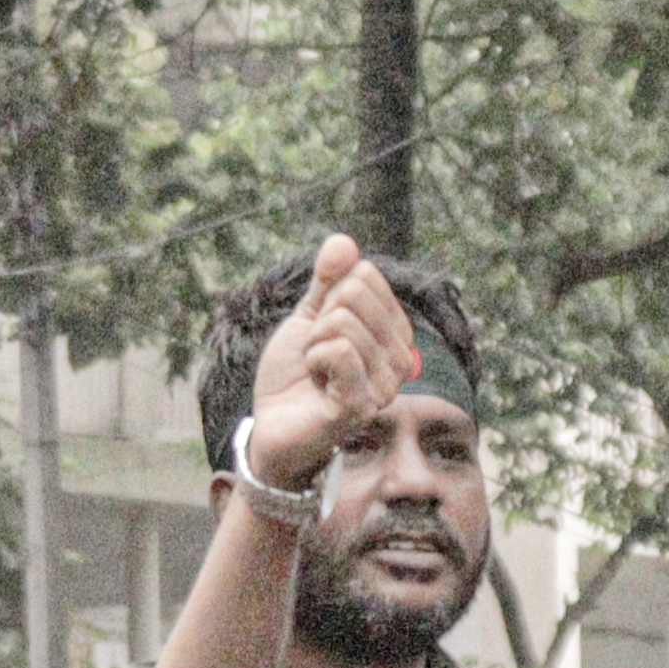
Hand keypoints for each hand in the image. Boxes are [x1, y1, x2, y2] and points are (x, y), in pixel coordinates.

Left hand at [241, 232, 419, 491]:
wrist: (271, 427)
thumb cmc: (293, 378)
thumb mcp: (307, 320)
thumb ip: (326, 282)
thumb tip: (343, 240)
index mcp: (390, 334)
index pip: (365, 275)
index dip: (327, 298)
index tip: (321, 333)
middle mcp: (397, 359)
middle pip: (355, 294)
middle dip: (319, 320)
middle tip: (315, 355)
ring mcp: (383, 385)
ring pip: (344, 323)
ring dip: (313, 345)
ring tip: (315, 373)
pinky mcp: (361, 405)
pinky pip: (340, 351)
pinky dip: (315, 359)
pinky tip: (316, 384)